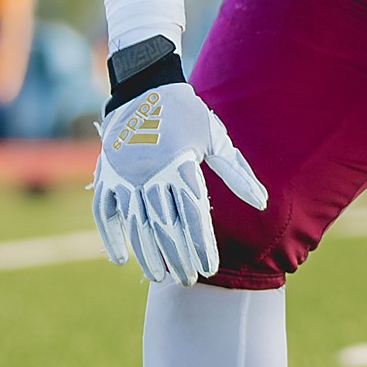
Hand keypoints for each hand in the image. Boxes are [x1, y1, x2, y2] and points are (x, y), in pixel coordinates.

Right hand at [91, 83, 266, 283]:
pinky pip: (104, 212)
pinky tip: (121, 259)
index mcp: (180, 164)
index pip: (193, 215)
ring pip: (135, 224)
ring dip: (147, 253)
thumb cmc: (187, 114)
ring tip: (161, 277)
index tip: (209, 268)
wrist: (143, 86)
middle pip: (165, 226)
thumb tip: (262, 203)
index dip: (201, 245)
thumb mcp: (216, 138)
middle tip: (189, 280)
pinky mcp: (105, 174)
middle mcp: (150, 172)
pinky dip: (111, 236)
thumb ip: (237, 173)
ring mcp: (124, 174)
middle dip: (178, 257)